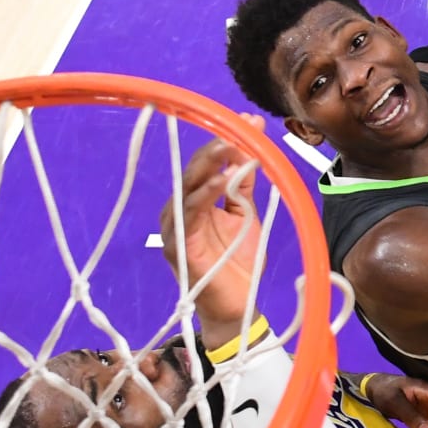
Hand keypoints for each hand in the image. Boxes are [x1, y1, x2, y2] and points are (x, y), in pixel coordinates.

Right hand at [162, 117, 263, 327]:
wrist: (239, 305)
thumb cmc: (238, 262)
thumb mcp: (245, 215)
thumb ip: (243, 184)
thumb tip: (251, 142)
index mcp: (195, 201)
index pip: (206, 165)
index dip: (225, 142)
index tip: (250, 122)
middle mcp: (180, 211)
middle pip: (193, 171)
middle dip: (216, 148)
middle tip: (239, 128)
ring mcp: (176, 228)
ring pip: (187, 188)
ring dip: (209, 167)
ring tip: (229, 148)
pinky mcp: (178, 247)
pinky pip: (189, 215)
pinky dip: (204, 195)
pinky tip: (220, 182)